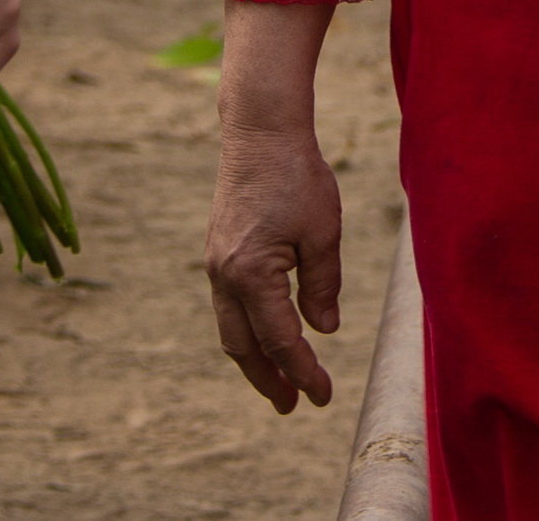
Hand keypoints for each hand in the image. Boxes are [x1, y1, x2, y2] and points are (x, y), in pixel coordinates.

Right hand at [207, 91, 342, 410]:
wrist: (259, 132)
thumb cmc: (297, 176)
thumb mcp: (323, 232)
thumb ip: (323, 285)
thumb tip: (323, 330)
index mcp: (251, 274)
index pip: (281, 340)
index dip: (303, 372)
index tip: (323, 397)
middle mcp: (224, 276)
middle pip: (244, 346)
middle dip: (268, 379)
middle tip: (292, 406)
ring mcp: (215, 264)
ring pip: (231, 329)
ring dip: (254, 359)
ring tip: (278, 382)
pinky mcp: (218, 252)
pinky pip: (229, 306)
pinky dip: (246, 330)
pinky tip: (265, 335)